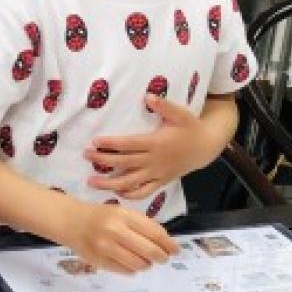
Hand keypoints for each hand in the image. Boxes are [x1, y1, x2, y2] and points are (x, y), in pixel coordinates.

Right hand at [54, 201, 178, 274]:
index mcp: (125, 215)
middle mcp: (115, 230)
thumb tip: (165, 244)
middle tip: (163, 259)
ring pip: (138, 264)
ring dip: (146, 265)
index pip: (155, 233)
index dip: (169, 244)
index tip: (175, 250)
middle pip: (150, 251)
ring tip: (145, 262)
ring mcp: (106, 247)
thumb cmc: (101, 216)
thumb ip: (142, 225)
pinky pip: (124, 271)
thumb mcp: (122, 212)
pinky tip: (130, 264)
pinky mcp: (98, 260)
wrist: (71, 221)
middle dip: (161, 257)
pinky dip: (132, 270)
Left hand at [84, 95, 222, 199]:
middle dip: (103, 160)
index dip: (111, 144)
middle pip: (124, 163)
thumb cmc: (190, 128)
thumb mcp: (181, 114)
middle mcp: (154, 160)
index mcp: (156, 143)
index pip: (129, 144)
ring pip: (130, 182)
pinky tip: (116, 192)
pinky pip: (144, 192)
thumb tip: (148, 96)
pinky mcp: (161, 182)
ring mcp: (157, 173)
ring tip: (90, 182)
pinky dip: (129, 195)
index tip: (95, 141)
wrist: (205, 147)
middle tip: (85, 155)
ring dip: (109, 184)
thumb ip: (164, 106)